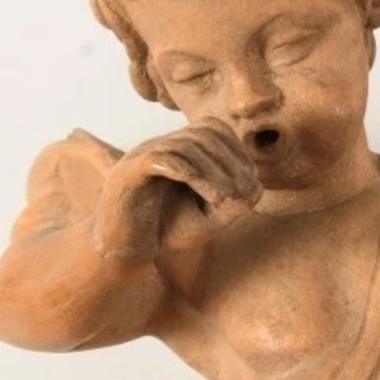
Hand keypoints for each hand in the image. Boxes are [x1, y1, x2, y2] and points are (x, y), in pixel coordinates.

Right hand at [93, 120, 260, 258]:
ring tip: (224, 199)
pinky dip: (188, 172)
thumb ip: (232, 204)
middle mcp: (160, 145)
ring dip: (212, 172)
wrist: (124, 250)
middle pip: (203, 133)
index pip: (213, 129)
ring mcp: (141, 156)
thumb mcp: (208, 219)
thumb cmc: (166, 231)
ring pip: (184, 145)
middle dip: (229, 162)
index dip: (237, 154)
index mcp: (178, 149)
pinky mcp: (126, 174)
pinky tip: (210, 195)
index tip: (248, 187)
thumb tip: (255, 187)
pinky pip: (158, 159)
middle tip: (241, 193)